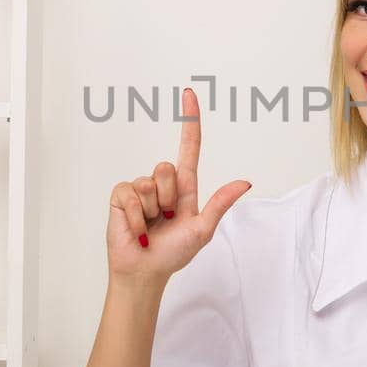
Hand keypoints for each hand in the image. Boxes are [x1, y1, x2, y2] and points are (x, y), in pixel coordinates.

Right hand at [106, 86, 250, 289]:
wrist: (146, 271)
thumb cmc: (174, 252)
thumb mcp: (203, 229)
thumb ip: (220, 203)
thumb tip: (245, 182)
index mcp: (184, 187)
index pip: (188, 148)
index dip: (189, 122)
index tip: (190, 95)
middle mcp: (161, 184)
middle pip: (167, 167)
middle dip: (169, 197)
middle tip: (167, 219)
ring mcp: (140, 189)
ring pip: (149, 182)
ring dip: (152, 210)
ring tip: (151, 225)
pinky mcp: (121, 197)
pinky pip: (130, 193)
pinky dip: (136, 216)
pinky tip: (138, 229)